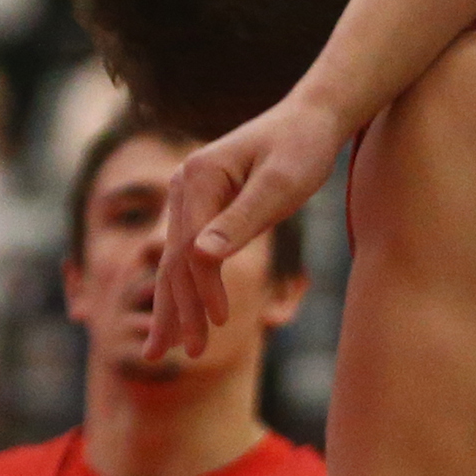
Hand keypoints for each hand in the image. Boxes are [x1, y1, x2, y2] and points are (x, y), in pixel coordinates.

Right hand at [149, 92, 353, 361]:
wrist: (312, 118)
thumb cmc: (302, 149)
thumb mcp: (279, 186)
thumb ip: (240, 222)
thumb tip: (200, 259)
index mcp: (198, 176)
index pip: (191, 247)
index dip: (201, 290)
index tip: (218, 326)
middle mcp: (183, 182)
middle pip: (172, 257)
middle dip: (175, 309)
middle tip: (177, 356)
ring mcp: (188, 192)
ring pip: (173, 258)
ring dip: (172, 305)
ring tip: (163, 350)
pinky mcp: (201, 201)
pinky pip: (186, 250)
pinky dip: (183, 286)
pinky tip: (183, 315)